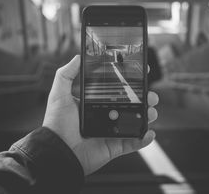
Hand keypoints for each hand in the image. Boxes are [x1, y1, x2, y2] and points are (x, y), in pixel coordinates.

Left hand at [43, 55, 158, 174]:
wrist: (58, 151)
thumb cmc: (56, 124)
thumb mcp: (59, 95)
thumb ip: (66, 74)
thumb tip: (77, 57)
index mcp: (95, 103)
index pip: (116, 89)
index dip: (129, 82)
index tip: (140, 72)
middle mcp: (105, 116)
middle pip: (130, 105)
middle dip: (144, 99)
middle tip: (150, 95)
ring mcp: (111, 131)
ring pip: (135, 122)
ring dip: (147, 116)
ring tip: (152, 112)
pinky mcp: (114, 147)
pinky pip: (133, 143)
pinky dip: (144, 139)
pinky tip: (150, 132)